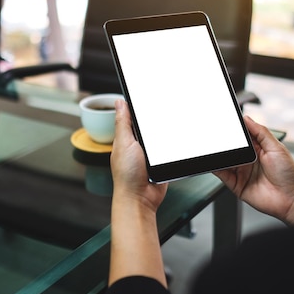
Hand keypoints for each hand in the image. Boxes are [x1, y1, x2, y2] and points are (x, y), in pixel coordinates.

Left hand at [108, 99, 168, 286]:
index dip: (138, 107)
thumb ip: (123, 123)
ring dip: (164, 136)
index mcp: (126, 139)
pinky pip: (169, 150)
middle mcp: (137, 145)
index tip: (147, 95)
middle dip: (155, 121)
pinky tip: (173, 145)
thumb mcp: (124, 143)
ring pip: (161, 137)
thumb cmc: (128, 176)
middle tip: (163, 112)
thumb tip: (119, 102)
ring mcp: (150, 155)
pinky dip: (172, 148)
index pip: (132, 117)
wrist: (141, 199)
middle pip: (149, 126)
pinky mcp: (161, 163)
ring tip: (167, 132)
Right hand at [213, 116, 293, 224]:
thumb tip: (247, 119)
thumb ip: (261, 132)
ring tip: (213, 147)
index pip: (242, 136)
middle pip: (231, 148)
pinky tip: (214, 162)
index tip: (226, 122)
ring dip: (218, 154)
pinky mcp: (236, 184)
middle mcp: (248, 160)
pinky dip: (215, 167)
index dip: (234, 130)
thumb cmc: (289, 175)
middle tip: (217, 134)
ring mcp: (241, 172)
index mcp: (258, 149)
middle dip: (223, 141)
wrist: (291, 199)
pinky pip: (222, 174)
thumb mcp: (276, 147)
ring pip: (224, 160)